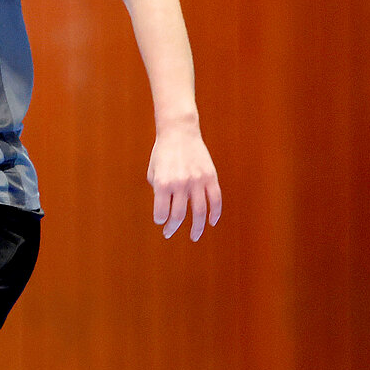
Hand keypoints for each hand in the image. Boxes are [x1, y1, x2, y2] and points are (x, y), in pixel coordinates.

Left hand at [148, 124, 220, 240]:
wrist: (179, 133)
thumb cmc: (162, 154)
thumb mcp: (153, 172)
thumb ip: (158, 192)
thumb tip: (166, 212)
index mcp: (163, 183)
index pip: (161, 212)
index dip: (160, 220)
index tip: (160, 220)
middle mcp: (180, 184)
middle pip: (179, 215)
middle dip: (172, 227)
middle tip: (169, 233)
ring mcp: (197, 180)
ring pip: (200, 211)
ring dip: (197, 227)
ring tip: (194, 236)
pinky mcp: (210, 176)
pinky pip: (216, 199)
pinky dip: (216, 213)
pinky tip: (212, 222)